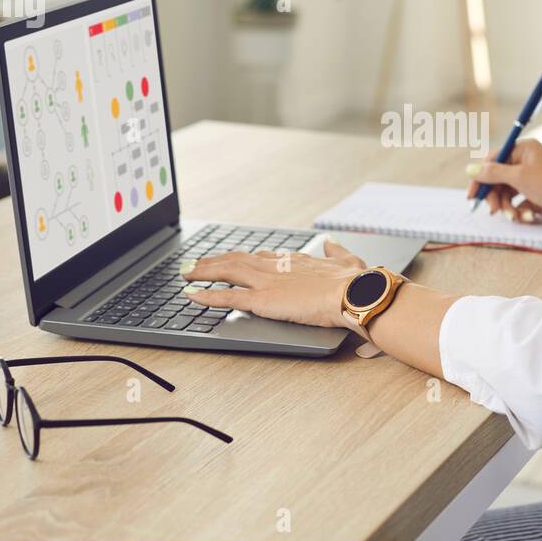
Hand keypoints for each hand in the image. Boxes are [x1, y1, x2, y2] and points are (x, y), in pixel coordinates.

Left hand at [180, 238, 367, 327]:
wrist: (353, 292)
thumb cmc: (354, 281)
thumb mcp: (347, 259)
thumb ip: (336, 251)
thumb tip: (331, 241)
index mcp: (294, 260)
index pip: (261, 256)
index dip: (242, 257)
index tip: (231, 258)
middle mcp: (275, 266)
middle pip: (237, 259)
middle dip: (214, 261)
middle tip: (196, 263)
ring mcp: (266, 281)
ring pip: (226, 272)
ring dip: (204, 272)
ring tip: (187, 273)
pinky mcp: (262, 299)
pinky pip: (227, 296)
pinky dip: (206, 295)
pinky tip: (191, 295)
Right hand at [466, 138, 541, 226]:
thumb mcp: (518, 177)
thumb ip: (492, 173)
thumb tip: (470, 169)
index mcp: (523, 149)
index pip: (493, 159)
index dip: (481, 177)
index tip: (472, 194)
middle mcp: (525, 162)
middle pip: (497, 178)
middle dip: (494, 196)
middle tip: (492, 210)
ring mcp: (530, 179)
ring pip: (505, 193)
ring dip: (507, 207)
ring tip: (513, 216)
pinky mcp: (533, 195)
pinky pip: (516, 202)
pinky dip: (518, 211)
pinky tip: (528, 216)